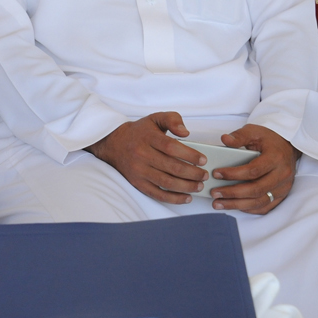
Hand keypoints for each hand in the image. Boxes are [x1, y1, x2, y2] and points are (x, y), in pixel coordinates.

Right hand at [85, 112, 207, 204]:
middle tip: (204, 175)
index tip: (203, 160)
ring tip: (199, 186)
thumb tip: (185, 132)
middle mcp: (142, 154)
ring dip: (187, 187)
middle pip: (172, 167)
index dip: (190, 155)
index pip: (171, 147)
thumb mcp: (155, 118)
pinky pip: (157, 194)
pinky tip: (187, 197)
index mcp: (148, 138)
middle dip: (193, 173)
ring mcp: (139, 171)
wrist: (113, 143)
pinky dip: (174, 198)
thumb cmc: (140, 132)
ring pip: (167, 182)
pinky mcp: (137, 183)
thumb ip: (173, 120)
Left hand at [210, 124, 299, 213]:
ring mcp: (283, 187)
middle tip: (214, 193)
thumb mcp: (254, 131)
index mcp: (275, 158)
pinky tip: (234, 206)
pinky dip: (249, 208)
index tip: (216, 174)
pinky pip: (265, 207)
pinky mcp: (282, 195)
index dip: (233, 174)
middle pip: (256, 189)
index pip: (253, 170)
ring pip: (260, 201)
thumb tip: (225, 139)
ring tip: (218, 203)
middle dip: (232, 193)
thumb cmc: (269, 139)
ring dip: (237, 204)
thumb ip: (239, 136)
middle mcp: (282, 175)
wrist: (288, 146)